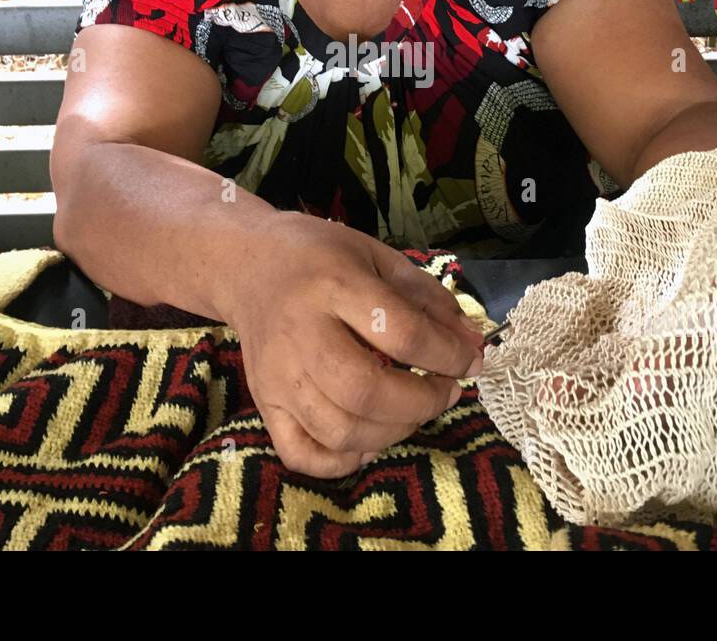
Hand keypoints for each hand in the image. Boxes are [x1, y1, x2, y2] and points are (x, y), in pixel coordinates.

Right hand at [224, 212, 484, 478]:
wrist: (244, 264)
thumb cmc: (318, 255)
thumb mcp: (377, 255)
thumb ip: (427, 298)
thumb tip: (472, 343)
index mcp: (334, 285)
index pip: (401, 333)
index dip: (448, 354)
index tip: (471, 360)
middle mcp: (301, 334)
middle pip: (367, 391)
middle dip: (423, 402)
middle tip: (446, 391)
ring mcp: (277, 375)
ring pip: (339, 430)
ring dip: (393, 432)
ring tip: (413, 410)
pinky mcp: (263, 402)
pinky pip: (301, 454)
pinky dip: (343, 460)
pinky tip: (369, 437)